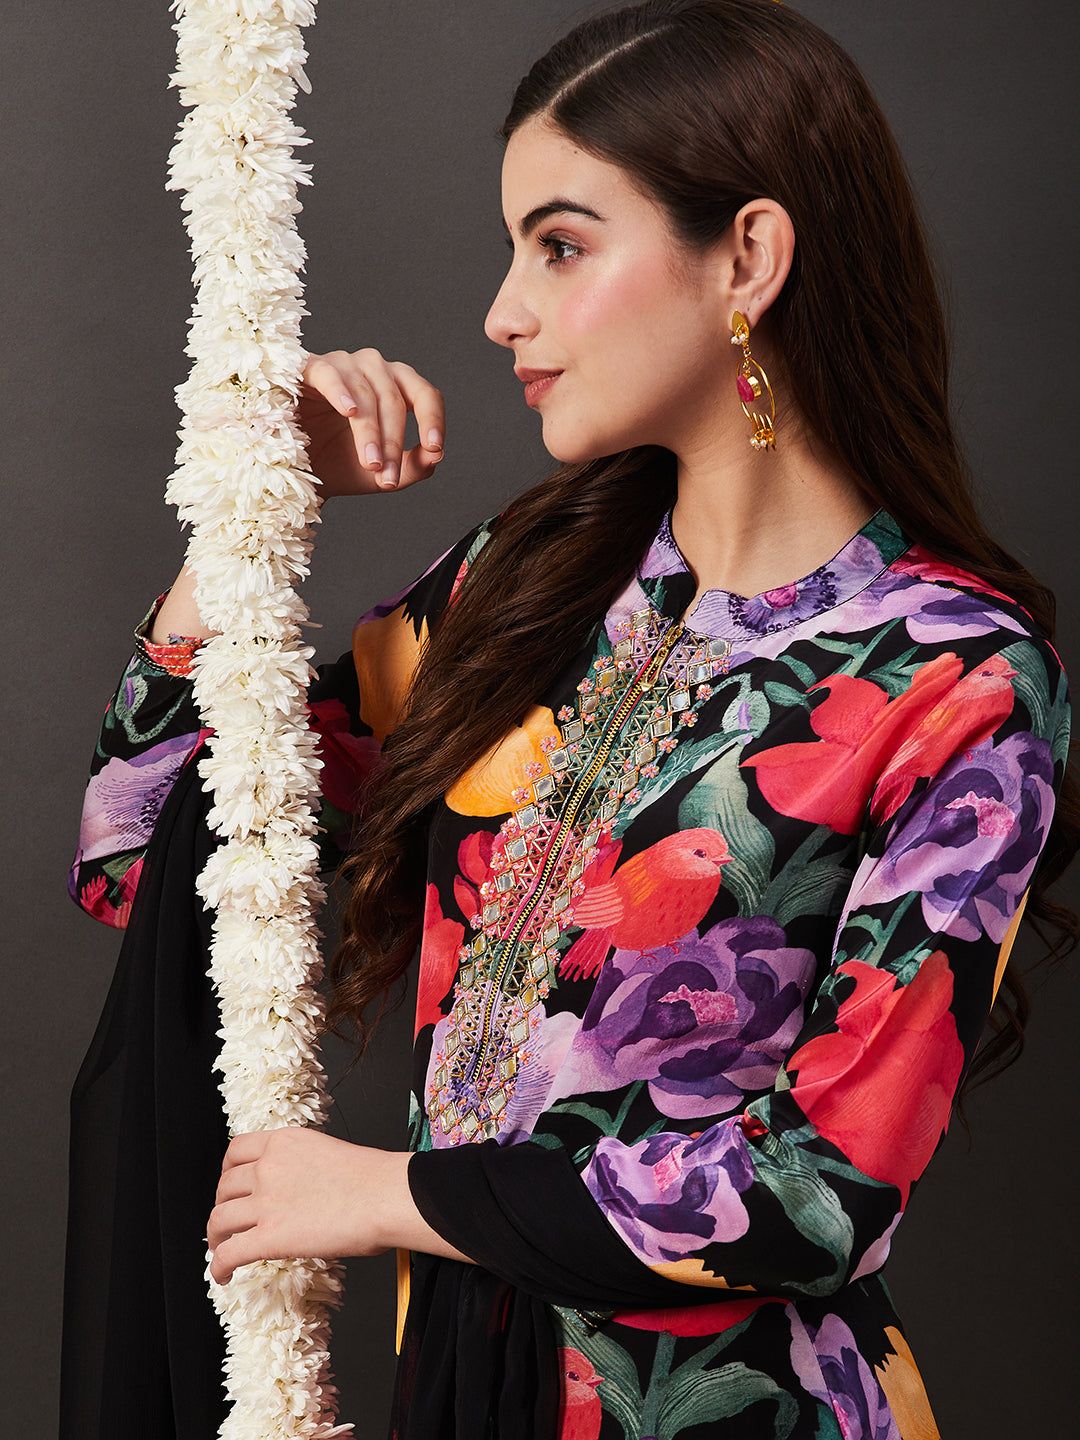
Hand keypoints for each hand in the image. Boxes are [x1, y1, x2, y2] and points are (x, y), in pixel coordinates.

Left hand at [207, 1128, 474, 1283]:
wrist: (386, 1196)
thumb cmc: (373, 1179)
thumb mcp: (328, 1152)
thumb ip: (301, 1164)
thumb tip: (297, 1186)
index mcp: (284, 1142)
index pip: (235, 1151)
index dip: (227, 1172)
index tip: (230, 1185)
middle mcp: (268, 1167)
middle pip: (224, 1187)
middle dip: (223, 1206)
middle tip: (230, 1221)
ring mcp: (266, 1201)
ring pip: (219, 1220)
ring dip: (216, 1237)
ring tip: (222, 1249)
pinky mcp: (269, 1237)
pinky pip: (228, 1254)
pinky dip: (218, 1267)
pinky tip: (224, 1276)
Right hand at [298, 348, 444, 496]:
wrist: (291, 469)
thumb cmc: (337, 464)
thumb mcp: (379, 474)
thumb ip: (413, 467)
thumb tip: (435, 456)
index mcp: (396, 387)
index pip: (425, 395)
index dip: (433, 420)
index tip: (434, 448)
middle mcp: (373, 368)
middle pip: (395, 399)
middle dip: (393, 443)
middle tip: (387, 478)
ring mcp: (342, 363)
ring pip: (366, 393)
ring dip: (370, 433)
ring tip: (369, 464)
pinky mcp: (309, 367)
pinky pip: (330, 374)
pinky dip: (341, 392)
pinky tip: (350, 412)